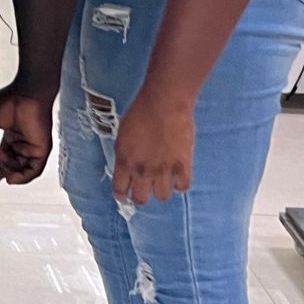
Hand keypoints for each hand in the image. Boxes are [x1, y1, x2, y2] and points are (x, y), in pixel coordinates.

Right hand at [0, 83, 53, 185]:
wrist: (26, 92)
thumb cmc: (11, 98)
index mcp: (12, 138)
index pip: (2, 160)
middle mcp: (23, 145)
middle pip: (9, 168)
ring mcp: (33, 148)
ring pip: (20, 171)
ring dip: (6, 169)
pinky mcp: (42, 149)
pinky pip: (33, 171)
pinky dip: (22, 177)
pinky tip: (10, 178)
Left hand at [111, 90, 195, 205]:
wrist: (163, 103)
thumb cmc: (141, 112)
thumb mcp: (123, 134)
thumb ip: (125, 154)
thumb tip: (127, 165)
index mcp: (125, 161)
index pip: (119, 190)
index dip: (122, 195)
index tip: (125, 195)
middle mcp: (142, 170)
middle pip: (141, 199)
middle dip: (141, 197)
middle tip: (145, 190)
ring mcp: (163, 170)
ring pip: (162, 197)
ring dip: (162, 190)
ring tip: (163, 181)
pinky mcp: (182, 165)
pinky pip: (183, 187)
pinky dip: (180, 184)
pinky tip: (178, 176)